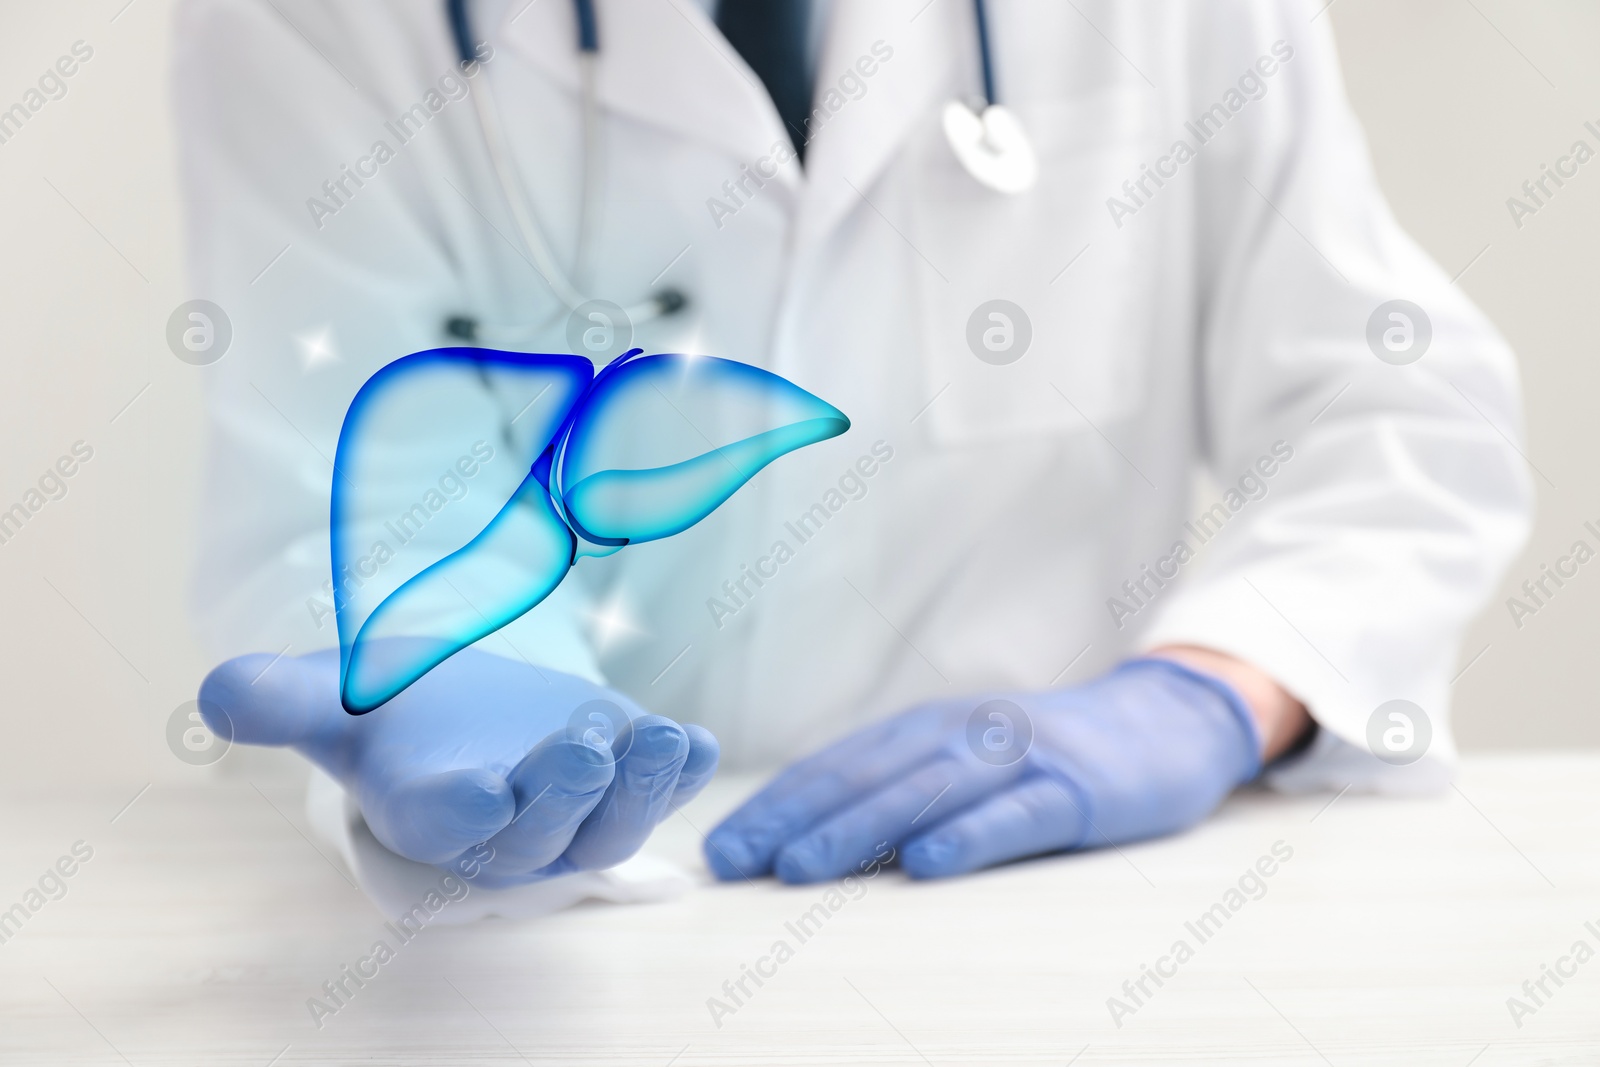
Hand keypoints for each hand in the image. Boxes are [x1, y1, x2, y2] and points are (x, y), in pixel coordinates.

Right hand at [198, 645, 717, 887]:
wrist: (454, 707)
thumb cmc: (389, 710)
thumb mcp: (332, 695)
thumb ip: (280, 698)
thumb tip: (214, 693)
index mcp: (433, 810)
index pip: (452, 825)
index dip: (469, 811)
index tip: (484, 791)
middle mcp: (508, 828)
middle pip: (544, 831)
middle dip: (567, 794)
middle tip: (583, 746)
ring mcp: (574, 809)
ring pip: (613, 823)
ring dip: (644, 787)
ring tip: (667, 737)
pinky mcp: (624, 775)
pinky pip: (663, 791)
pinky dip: (686, 775)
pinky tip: (701, 743)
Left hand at [704, 657, 1268, 882]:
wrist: (1161, 722)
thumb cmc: (1044, 755)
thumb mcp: (963, 757)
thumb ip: (900, 784)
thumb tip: (808, 837)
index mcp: (925, 729)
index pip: (833, 766)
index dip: (774, 807)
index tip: (720, 849)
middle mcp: (959, 734)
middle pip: (863, 778)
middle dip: (790, 821)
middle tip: (733, 863)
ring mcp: (1016, 758)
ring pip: (923, 795)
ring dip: (856, 830)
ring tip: (799, 868)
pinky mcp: (1073, 791)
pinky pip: (1014, 817)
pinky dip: (967, 837)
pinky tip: (924, 864)